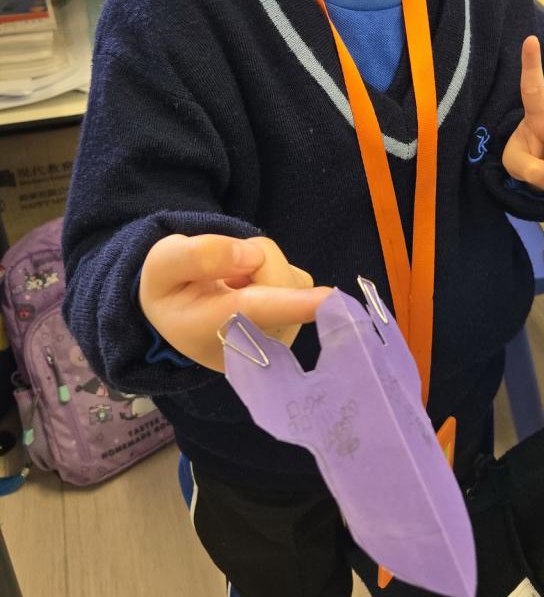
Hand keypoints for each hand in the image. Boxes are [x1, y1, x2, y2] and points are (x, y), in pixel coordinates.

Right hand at [139, 234, 330, 371]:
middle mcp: (254, 340)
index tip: (329, 300)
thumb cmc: (172, 291)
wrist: (181, 320)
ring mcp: (281, 334)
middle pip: (268, 267)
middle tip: (218, 276)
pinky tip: (250, 293)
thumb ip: (196, 255)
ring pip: (283, 269)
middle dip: (246, 255)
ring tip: (231, 288)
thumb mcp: (162, 264)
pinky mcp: (298, 321)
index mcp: (211, 326)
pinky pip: (294, 276)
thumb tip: (251, 257)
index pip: (255, 309)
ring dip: (258, 266)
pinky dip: (271, 275)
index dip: (295, 304)